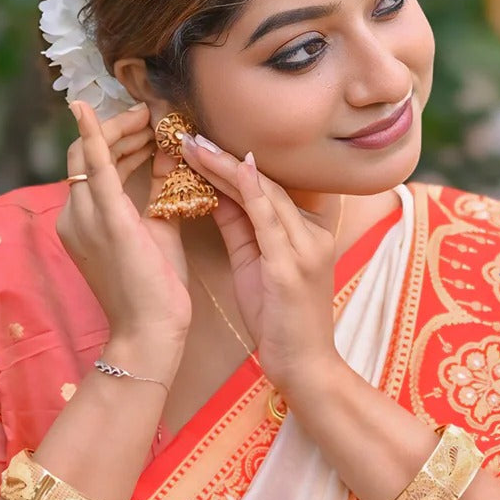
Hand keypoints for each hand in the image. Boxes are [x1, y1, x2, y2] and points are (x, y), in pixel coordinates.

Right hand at [56, 101, 191, 367]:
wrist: (151, 331)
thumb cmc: (156, 288)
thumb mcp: (158, 226)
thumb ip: (160, 189)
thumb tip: (172, 152)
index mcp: (84, 220)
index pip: (93, 164)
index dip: (118, 139)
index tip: (147, 127)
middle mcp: (75, 216)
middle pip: (89, 154)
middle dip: (122, 130)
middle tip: (152, 116)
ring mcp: (85, 218)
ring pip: (94, 155)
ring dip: (124, 132)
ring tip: (153, 120)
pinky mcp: (107, 220)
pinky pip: (95, 170)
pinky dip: (93, 137)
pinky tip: (86, 109)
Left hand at [181, 136, 339, 394]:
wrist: (306, 367)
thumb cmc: (280, 322)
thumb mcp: (255, 266)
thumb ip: (240, 228)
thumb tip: (214, 192)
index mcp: (304, 232)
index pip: (265, 187)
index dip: (230, 163)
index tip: (199, 142)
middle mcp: (311, 233)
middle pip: (265, 182)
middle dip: (223, 157)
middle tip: (188, 132)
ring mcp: (306, 247)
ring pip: (265, 193)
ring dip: (226, 166)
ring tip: (193, 144)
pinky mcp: (293, 265)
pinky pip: (270, 218)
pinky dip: (252, 190)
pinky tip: (234, 167)